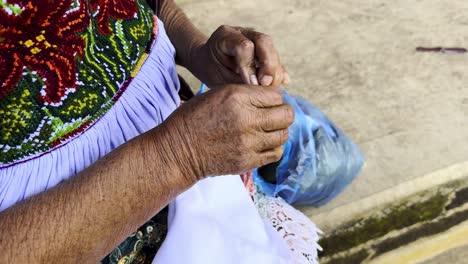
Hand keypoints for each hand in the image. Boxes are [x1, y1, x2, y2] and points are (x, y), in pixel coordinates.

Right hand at [157, 84, 293, 181]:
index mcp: (237, 98)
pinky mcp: (248, 161)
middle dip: (282, 113)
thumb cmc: (195, 118)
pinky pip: (276, 153)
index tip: (266, 103)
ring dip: (278, 131)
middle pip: (286, 115)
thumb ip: (247, 94)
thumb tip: (273, 97)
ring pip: (284, 135)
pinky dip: (274, 147)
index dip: (273, 98)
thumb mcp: (218, 94)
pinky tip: (263, 143)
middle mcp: (246, 119)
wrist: (179, 150)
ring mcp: (249, 143)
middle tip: (273, 116)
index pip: (276, 95)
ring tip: (267, 130)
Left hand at [190, 25, 289, 87]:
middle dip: (268, 65)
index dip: (250, 65)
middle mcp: (243, 33)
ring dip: (275, 71)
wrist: (208, 60)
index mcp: (226, 35)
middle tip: (265, 84)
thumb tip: (259, 87)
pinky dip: (279, 71)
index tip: (251, 84)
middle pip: (264, 42)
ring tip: (270, 89)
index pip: (244, 46)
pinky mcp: (263, 49)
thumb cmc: (211, 69)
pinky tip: (284, 82)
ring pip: (272, 50)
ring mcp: (255, 38)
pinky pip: (275, 58)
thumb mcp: (217, 76)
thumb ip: (237, 80)